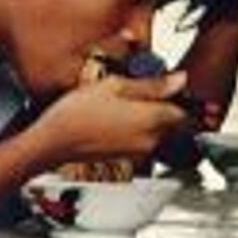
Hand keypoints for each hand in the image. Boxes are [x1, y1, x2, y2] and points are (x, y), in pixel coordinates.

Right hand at [34, 72, 192, 166]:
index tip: (163, 87)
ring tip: (119, 105)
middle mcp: (151, 139)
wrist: (53, 142)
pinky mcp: (128, 157)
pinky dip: (133, 129)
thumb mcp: (113, 85)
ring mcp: (140, 151)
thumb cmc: (76, 114)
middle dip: (161, 106)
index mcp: (152, 119)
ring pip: (157, 131)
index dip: (176, 96)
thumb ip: (151, 84)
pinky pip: (141, 140)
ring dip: (146, 117)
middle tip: (136, 93)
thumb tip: (178, 80)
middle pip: (173, 122)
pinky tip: (112, 119)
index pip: (184, 109)